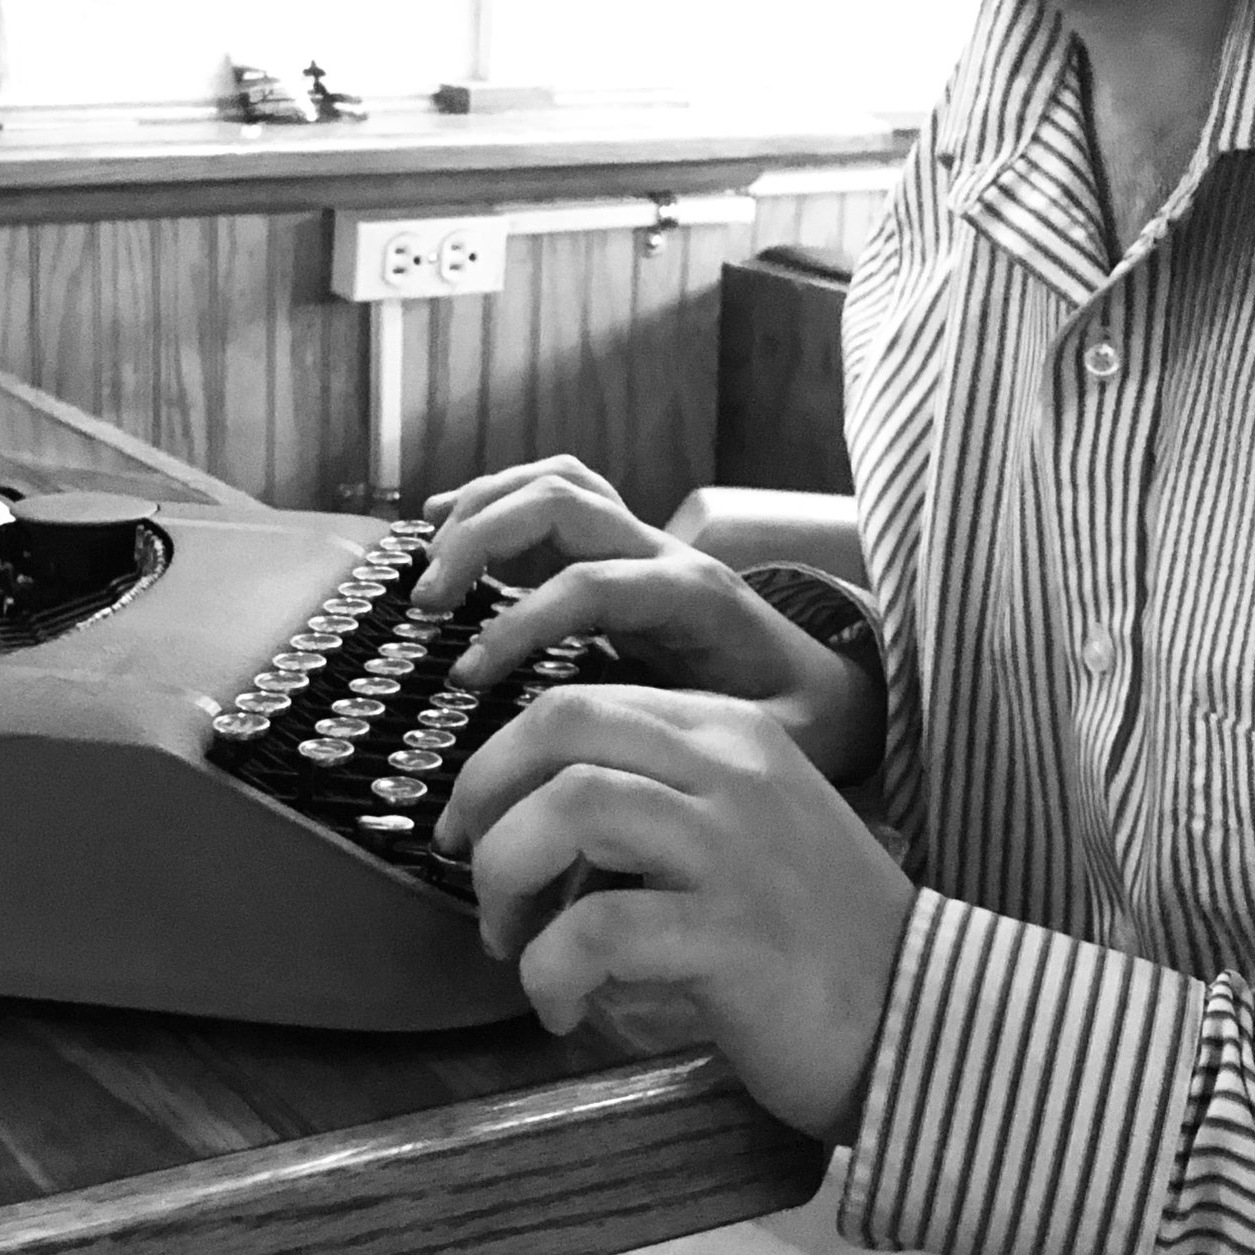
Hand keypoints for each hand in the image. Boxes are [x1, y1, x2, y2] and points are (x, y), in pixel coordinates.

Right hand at [418, 456, 883, 785]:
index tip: (469, 677)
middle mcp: (666, 552)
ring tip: (428, 568)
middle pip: (564, 504)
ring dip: (482, 510)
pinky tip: (439, 522)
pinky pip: (555, 492)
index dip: (522, 623)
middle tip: (428, 604)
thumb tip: (628, 772)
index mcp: (694, 598)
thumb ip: (708, 749)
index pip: (590, 585)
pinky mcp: (621, 547)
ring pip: (555, 482)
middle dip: (485, 542)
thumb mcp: (771, 740)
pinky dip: (494, 497)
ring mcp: (644, 540)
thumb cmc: (795, 715)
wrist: (826, 682)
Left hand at [435, 679, 912, 1141]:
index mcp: (732, 733)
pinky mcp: (732, 934)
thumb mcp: (746, 827)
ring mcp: (734, 848)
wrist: (921, 1016)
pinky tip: (565, 1011)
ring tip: (515, 946)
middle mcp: (733, 770)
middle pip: (561, 729)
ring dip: (507, 879)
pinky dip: (551, 974)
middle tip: (472, 871)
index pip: (581, 703)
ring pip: (570, 809)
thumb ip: (660, 797)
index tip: (468, 825)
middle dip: (484, 797)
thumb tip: (529, 815)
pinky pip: (595, 930)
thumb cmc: (817, 934)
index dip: (496, 761)